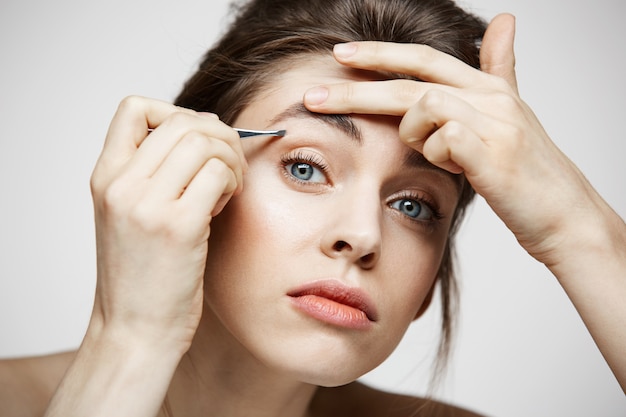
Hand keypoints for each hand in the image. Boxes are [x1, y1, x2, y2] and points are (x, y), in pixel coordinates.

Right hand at [89, 96, 244, 350]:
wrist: (135, 329)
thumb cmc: (142, 275)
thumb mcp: (130, 214)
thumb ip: (152, 173)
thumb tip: (203, 134)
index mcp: (105, 177)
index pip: (135, 108)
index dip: (176, 113)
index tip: (197, 143)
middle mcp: (121, 185)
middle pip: (183, 120)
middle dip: (220, 135)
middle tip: (229, 164)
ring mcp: (147, 204)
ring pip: (205, 141)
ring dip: (230, 158)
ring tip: (228, 187)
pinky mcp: (178, 226)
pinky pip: (219, 173)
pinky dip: (233, 182)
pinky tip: (226, 205)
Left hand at [303, 14, 608, 267]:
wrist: (563, 215)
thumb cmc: (527, 171)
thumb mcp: (510, 114)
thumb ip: (500, 69)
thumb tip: (503, 21)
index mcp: (487, 86)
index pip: (423, 59)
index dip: (380, 54)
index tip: (339, 55)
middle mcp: (490, 96)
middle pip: (409, 81)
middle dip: (355, 88)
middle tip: (314, 97)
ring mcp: (494, 122)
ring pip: (423, 106)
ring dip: (413, 134)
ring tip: (435, 155)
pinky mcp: (493, 152)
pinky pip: (442, 140)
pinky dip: (437, 155)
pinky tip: (456, 169)